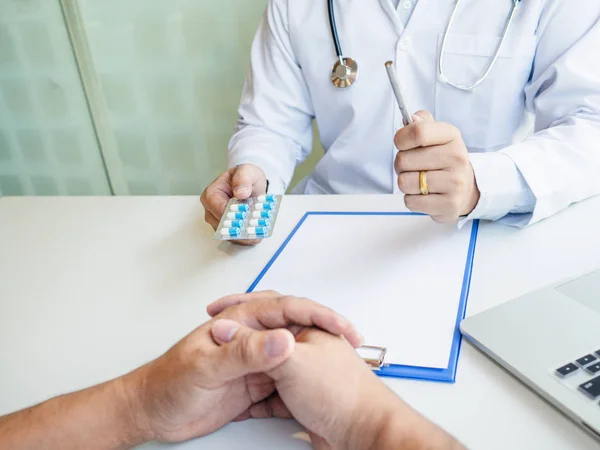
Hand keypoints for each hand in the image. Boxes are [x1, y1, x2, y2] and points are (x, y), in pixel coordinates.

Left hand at [123, 291, 361, 443]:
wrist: (150, 414)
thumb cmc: (167, 383)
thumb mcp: (207, 367)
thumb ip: (245, 353)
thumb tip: (283, 339)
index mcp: (241, 323)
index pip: (289, 309)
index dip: (320, 316)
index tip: (344, 329)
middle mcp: (251, 340)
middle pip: (296, 332)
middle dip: (324, 337)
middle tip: (351, 346)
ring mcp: (253, 364)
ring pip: (292, 361)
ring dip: (313, 368)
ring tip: (338, 376)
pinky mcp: (250, 387)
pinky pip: (282, 388)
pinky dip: (297, 394)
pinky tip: (310, 401)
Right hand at [200, 164, 266, 245]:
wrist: (249, 184)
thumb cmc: (245, 177)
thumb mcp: (246, 171)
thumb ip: (243, 179)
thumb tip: (240, 193)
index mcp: (211, 195)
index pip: (219, 210)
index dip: (232, 216)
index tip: (246, 218)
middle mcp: (211, 210)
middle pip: (223, 226)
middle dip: (239, 229)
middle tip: (255, 231)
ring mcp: (217, 222)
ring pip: (229, 235)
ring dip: (244, 236)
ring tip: (259, 234)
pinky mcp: (227, 230)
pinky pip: (235, 238)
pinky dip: (246, 238)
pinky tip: (257, 236)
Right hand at [212, 327, 461, 449]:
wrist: (361, 435)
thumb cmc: (341, 395)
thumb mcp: (293, 363)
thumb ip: (258, 345)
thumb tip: (228, 329)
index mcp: (307, 330)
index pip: (269, 310)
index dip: (241, 308)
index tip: (217, 310)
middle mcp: (305, 348)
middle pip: (265, 338)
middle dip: (241, 339)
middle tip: (217, 338)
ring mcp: (304, 373)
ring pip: (268, 366)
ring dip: (248, 369)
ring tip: (225, 370)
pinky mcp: (303, 398)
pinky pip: (274, 392)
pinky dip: (259, 396)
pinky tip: (246, 401)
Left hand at [394, 111, 480, 222]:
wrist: (466, 190)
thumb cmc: (443, 161)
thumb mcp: (437, 137)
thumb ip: (422, 124)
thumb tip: (411, 118)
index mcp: (452, 135)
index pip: (418, 132)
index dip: (401, 138)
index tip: (401, 144)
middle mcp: (457, 157)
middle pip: (404, 160)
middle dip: (401, 165)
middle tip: (413, 167)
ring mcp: (455, 183)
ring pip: (404, 182)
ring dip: (405, 183)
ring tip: (419, 181)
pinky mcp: (449, 205)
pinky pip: (410, 201)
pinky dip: (412, 199)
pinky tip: (425, 195)